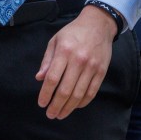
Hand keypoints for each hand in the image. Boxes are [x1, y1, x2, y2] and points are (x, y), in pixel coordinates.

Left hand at [35, 4, 116, 119]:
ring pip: (78, 94)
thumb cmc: (73, 32)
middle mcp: (78, 60)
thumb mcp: (55, 40)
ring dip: (68, 108)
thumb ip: (47, 60)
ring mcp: (91, 67)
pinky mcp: (101, 72)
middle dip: (56, 105)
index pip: (52, 78)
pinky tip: (75, 106)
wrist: (98, 25)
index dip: (46, 93)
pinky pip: (91, 92)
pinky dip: (82, 102)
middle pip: (65, 89)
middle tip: (50, 114)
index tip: (41, 103)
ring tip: (60, 114)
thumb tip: (39, 78)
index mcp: (64, 51)